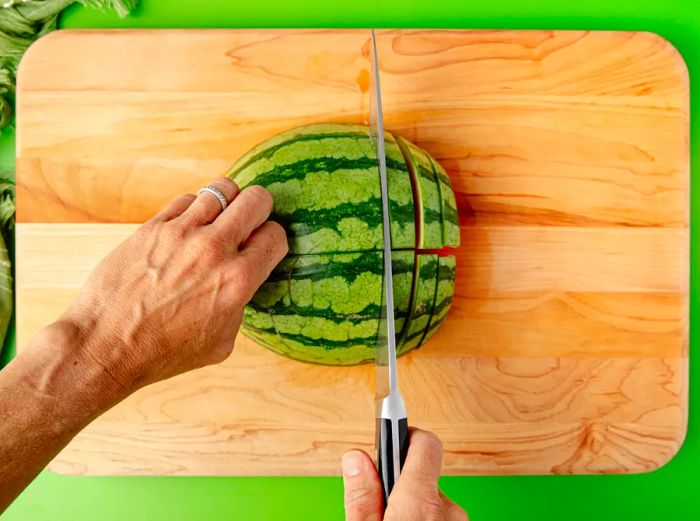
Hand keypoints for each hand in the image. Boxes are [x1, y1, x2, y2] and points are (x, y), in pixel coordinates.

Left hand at [50, 177, 286, 399]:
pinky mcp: (153, 227)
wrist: (107, 345)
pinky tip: (187, 229)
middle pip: (256, 200)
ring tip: (217, 220)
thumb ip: (240, 304)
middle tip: (249, 222)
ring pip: (222, 189)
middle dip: (259, 209)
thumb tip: (242, 282)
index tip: (262, 246)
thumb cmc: (164, 352)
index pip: (275, 236)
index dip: (272, 240)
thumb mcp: (222, 342)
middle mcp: (215, 250)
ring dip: (225, 204)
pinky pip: (186, 200)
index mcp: (238, 281)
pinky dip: (193, 210)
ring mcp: (182, 233)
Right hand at [342, 429, 467, 520]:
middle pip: (423, 476)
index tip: (389, 436)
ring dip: (414, 509)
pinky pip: (442, 518)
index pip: (425, 444)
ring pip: (432, 501)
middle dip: (401, 486)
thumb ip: (362, 497)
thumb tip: (356, 458)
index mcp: (420, 504)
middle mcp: (449, 511)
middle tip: (380, 508)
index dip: (405, 436)